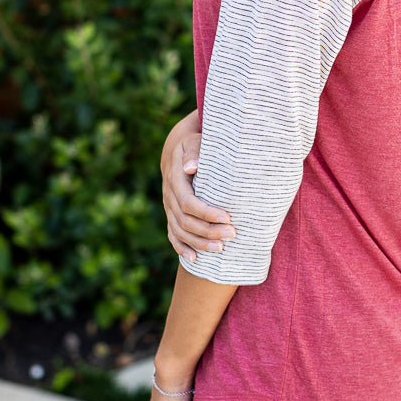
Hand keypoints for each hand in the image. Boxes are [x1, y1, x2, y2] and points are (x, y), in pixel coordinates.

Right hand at [162, 111, 234, 262]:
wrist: (178, 149)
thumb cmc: (195, 144)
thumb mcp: (194, 141)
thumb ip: (195, 152)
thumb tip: (191, 168)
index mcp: (175, 179)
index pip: (188, 202)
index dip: (206, 213)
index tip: (227, 218)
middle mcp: (169, 195)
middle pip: (185, 221)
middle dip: (208, 231)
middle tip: (232, 234)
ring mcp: (168, 207)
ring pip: (180, 231)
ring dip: (200, 242)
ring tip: (221, 249)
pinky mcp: (170, 214)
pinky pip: (172, 235)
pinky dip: (182, 248)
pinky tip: (195, 258)